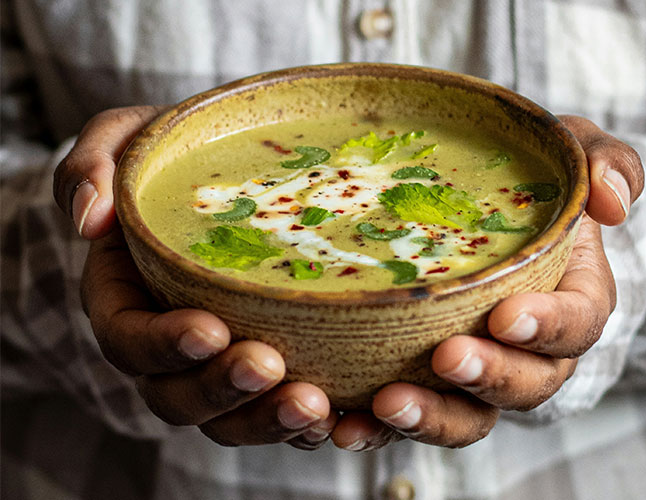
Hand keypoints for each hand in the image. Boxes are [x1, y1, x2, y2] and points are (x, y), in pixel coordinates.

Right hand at [55, 107, 337, 448]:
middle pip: (177, 395)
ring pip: (230, 420)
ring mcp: (218, 364)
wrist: (233, 171)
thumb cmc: (178, 155)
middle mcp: (169, 345)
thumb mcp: (130, 138)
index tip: (210, 328)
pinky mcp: (268, 371)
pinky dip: (306, 426)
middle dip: (221, 390)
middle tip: (268, 365)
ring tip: (314, 405)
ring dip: (267, 421)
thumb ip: (93, 165)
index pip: (127, 339)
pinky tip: (342, 414)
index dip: (162, 344)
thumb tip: (89, 220)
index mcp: (125, 298)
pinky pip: (278, 414)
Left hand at [330, 115, 643, 449]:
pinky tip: (344, 424)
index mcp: (571, 299)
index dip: (548, 327)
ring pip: (469, 415)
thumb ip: (601, 161)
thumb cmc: (525, 182)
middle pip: (526, 385)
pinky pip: (411, 415)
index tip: (507, 316)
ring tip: (387, 403)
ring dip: (432, 417)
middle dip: (489, 376)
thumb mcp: (567, 153)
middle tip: (446, 356)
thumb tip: (613, 202)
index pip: (577, 323)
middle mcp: (531, 350)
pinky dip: (379, 429)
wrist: (475, 206)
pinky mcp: (429, 382)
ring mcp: (479, 371)